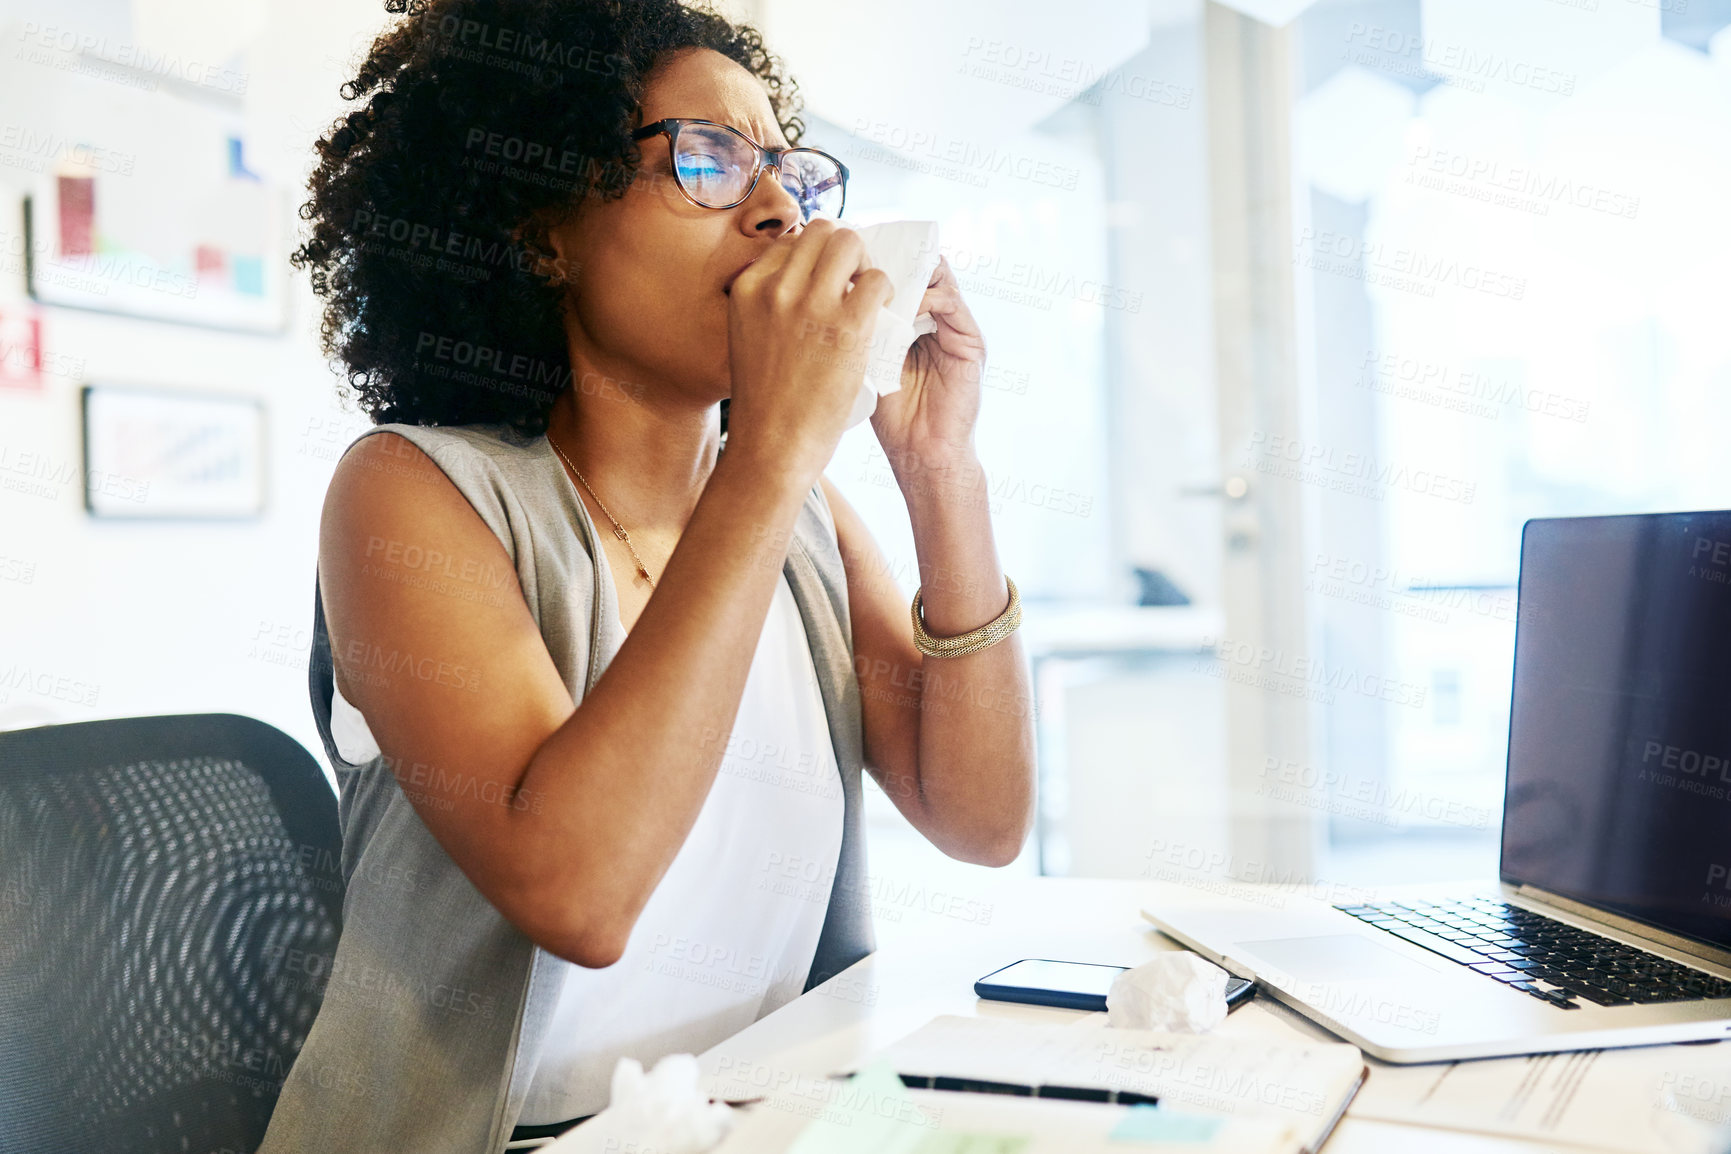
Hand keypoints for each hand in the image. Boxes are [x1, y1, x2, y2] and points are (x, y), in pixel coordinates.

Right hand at [725, 220, 893, 484]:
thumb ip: (768, 305)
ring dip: (866, 265)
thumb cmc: (765, 404)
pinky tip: (880, 316)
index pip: (791, 241)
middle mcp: (775, 288)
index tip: (829, 281)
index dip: (816, 257)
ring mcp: (810, 304)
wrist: (771, 449)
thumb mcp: (748, 339)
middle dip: (844, 250)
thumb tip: (798, 280)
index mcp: (747, 288)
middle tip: (854, 283)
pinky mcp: (847, 326)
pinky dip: (884, 292)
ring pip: (851, 243)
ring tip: (868, 298)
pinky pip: (878, 281)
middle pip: (823, 231)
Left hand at [869, 255, 987, 477]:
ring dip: (909, 272)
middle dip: (894, 258)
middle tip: (865, 254)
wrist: (921, 454)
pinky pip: (951, 304)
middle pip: (922, 268)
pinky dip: (925, 297)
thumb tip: (834, 286)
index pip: (901, 274)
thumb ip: (863, 325)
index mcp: (915, 323)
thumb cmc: (889, 415)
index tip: (848, 253)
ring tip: (880, 274)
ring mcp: (958, 330)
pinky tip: (899, 304)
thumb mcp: (868, 359)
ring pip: (939, 278)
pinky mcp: (972, 343)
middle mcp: (939, 321)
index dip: (877, 260)